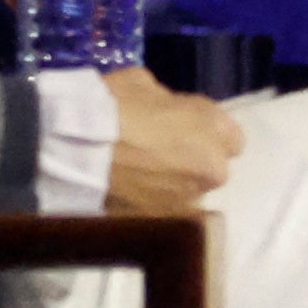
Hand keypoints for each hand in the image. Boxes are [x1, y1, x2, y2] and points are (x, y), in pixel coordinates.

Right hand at [98, 64, 244, 217]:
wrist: (75, 149)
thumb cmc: (110, 107)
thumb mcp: (145, 85)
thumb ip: (169, 104)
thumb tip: (165, 113)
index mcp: (215, 128)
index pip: (232, 138)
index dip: (207, 133)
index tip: (186, 131)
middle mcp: (213, 168)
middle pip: (213, 168)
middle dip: (194, 161)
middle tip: (159, 154)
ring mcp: (188, 200)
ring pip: (190, 193)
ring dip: (174, 186)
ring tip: (140, 178)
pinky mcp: (163, 222)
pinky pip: (167, 213)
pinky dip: (154, 205)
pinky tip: (133, 196)